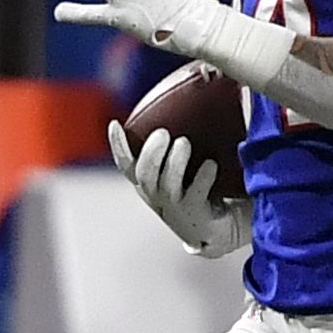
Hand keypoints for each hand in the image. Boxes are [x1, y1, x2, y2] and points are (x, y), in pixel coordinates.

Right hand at [112, 121, 246, 258]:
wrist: (217, 229)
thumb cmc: (198, 192)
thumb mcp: (181, 170)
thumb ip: (178, 147)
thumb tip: (193, 102)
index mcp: (148, 184)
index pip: (126, 165)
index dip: (118, 146)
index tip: (115, 124)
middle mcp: (156, 196)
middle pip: (145, 174)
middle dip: (151, 153)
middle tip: (163, 133)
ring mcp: (175, 207)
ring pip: (167, 184)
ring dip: (174, 162)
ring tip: (184, 142)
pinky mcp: (196, 214)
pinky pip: (198, 193)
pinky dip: (203, 177)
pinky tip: (211, 164)